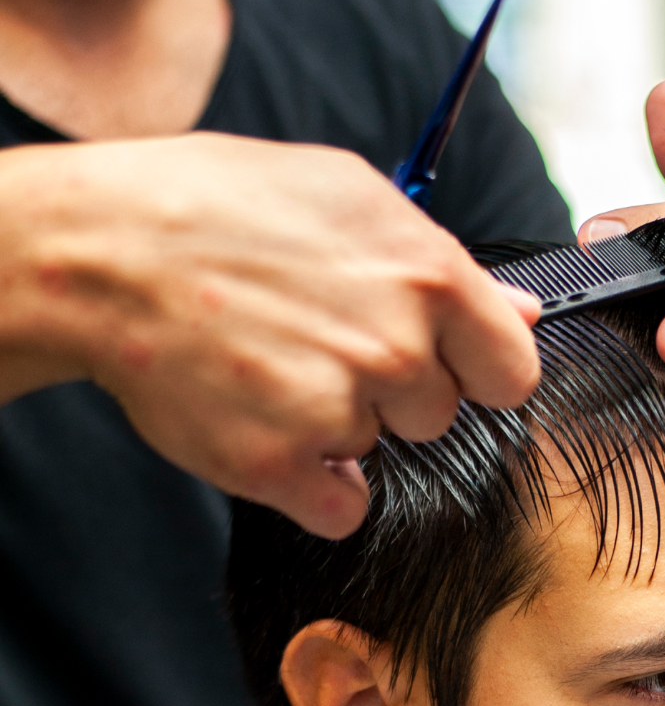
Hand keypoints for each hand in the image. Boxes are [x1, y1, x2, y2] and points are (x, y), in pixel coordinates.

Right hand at [0, 133, 540, 537]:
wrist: (101, 252)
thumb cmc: (222, 209)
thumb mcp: (348, 196)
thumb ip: (444, 262)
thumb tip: (521, 312)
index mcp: (427, 276)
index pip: (514, 371)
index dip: (480, 371)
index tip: (450, 365)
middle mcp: (394, 346)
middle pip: (439, 414)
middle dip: (393, 392)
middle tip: (321, 343)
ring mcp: (338, 408)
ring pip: (379, 450)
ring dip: (338, 426)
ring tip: (276, 365)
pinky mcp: (281, 464)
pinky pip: (342, 508)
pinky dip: (310, 482)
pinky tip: (268, 425)